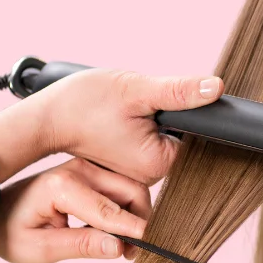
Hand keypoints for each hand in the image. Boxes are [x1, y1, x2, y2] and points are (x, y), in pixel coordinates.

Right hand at [0, 69, 223, 184]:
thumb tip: (215, 88)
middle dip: (167, 114)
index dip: (187, 112)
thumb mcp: (136, 90)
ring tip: (124, 112)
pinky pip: (150, 139)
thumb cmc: (84, 104)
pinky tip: (121, 118)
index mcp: (158, 164)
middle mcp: (151, 175)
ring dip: (153, 117)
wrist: (46, 116)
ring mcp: (139, 171)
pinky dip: (142, 124)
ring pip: (164, 135)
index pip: (197, 136)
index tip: (162, 103)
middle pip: (182, 136)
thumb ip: (179, 91)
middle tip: (135, 106)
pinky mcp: (129, 162)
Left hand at [0, 157, 150, 262]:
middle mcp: (79, 169)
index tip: (153, 244)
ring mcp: (86, 166)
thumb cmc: (9, 230)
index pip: (109, 210)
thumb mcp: (39, 249)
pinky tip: (113, 228)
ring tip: (122, 244)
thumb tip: (118, 247)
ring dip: (135, 213)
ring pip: (130, 187)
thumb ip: (80, 246)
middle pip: (130, 190)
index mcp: (62, 186)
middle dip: (140, 220)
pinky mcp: (91, 170)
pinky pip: (120, 185)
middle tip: (132, 252)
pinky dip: (126, 206)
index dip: (134, 230)